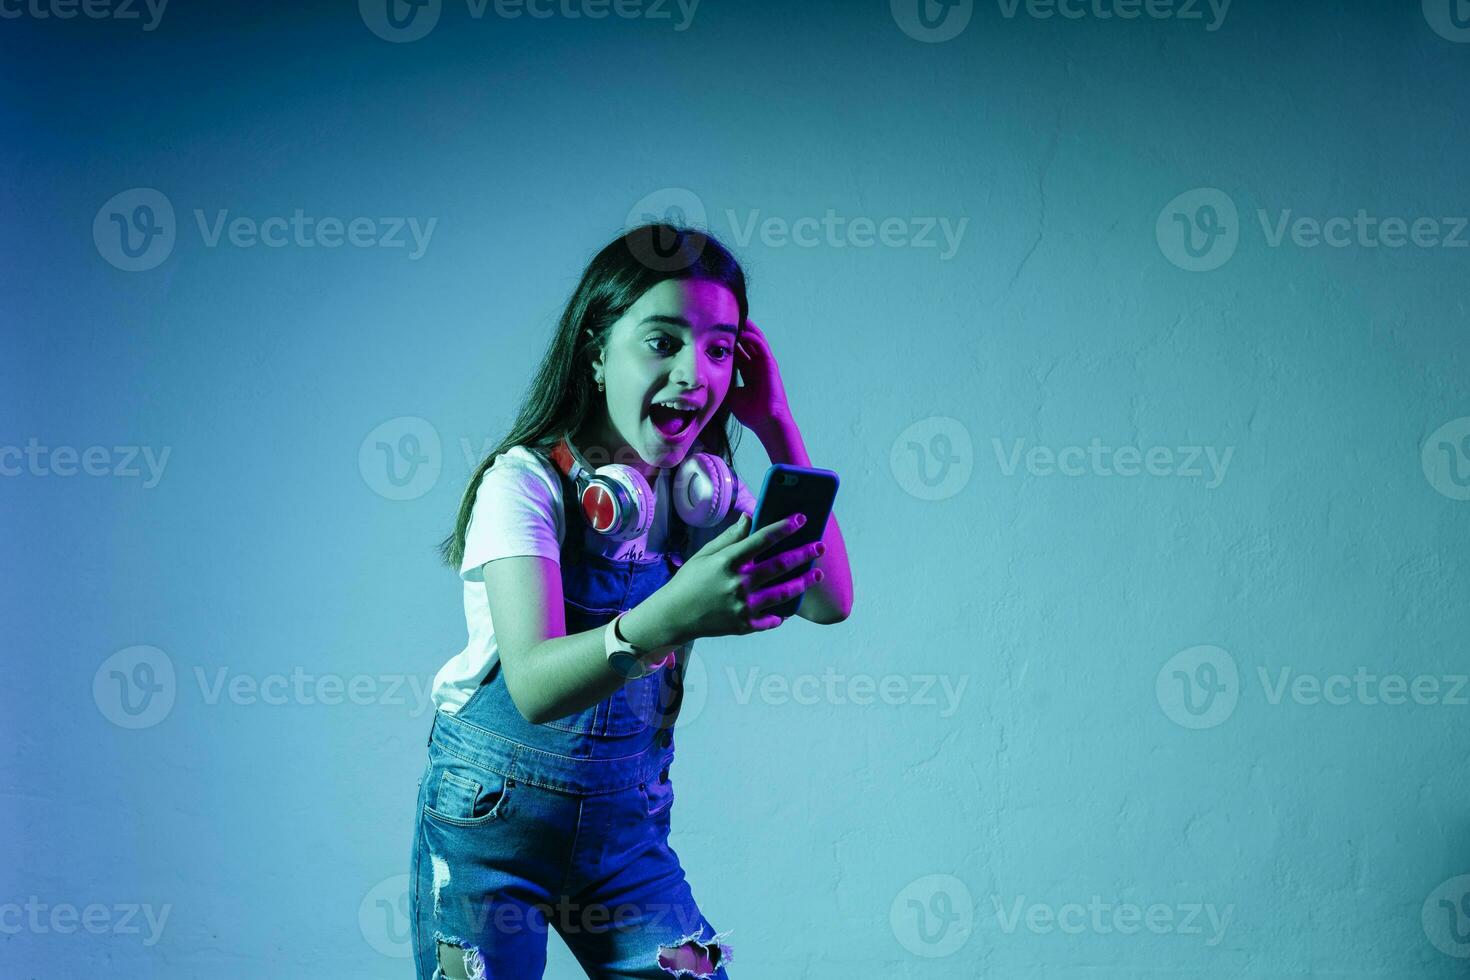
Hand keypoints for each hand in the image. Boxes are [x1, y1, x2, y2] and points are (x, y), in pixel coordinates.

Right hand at [653, 512, 825, 643]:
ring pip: (782, 593)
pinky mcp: (743, 626)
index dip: (783, 528)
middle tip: (819, 546)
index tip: (801, 519)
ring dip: (803, 583)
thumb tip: (749, 518)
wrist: (673, 617)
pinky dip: (781, 615)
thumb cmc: (689, 581)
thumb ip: (729, 538)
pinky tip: (789, 609)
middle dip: (802, 554)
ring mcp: (742, 607)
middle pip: (778, 566)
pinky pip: (769, 620)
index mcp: (727, 563)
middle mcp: (737, 584)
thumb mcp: (704, 555)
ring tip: (817, 574)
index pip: (761, 540)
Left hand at [724, 319, 793, 434]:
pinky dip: (753, 337)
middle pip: (746, 342)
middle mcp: (756, 365)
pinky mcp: (770, 365)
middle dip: (737, 330)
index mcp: (748, 372)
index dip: (728, 342)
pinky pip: (761, 346)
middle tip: (723, 319)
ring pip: (755, 340)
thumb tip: (706, 379)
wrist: (766, 422)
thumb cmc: (751, 413)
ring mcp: (764, 364)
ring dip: (746, 328)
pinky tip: (742, 331)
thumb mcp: (731, 395)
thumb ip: (723, 383)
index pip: (737, 351)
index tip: (714, 332)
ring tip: (735, 317)